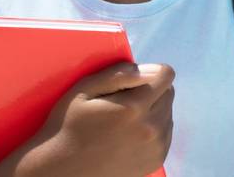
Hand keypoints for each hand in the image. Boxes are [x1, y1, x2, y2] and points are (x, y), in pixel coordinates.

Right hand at [0, 62, 174, 176]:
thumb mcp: (83, 91)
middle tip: (124, 101)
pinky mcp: (157, 159)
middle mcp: (152, 128)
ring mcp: (156, 147)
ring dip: (153, 109)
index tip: (132, 81)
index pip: (165, 75)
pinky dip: (153, 128)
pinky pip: (166, 132)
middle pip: (168, 92)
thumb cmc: (69, 126)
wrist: (64, 171)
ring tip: (125, 120)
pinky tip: (130, 134)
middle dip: (151, 90)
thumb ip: (116, 74)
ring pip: (168, 112)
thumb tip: (142, 68)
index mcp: (134, 108)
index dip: (149, 71)